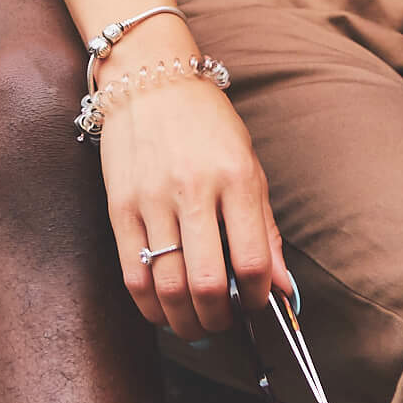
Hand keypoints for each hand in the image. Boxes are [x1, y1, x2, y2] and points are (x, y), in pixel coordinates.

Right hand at [100, 67, 290, 339]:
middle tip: (223, 322)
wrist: (149, 78)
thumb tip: (282, 288)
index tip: (256, 302)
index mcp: (235, 177)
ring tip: (195, 323)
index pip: (252, 261)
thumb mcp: (248, 164)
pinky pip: (132, 273)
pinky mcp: (119, 206)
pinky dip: (149, 306)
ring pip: (168, 287)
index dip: (258, 298)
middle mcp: (194, 189)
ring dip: (185, 321)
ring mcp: (152, 198)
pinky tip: (162, 310)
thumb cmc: (206, 122)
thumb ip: (265, 229)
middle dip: (219, 320)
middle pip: (208, 284)